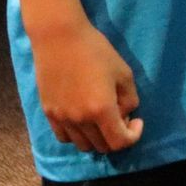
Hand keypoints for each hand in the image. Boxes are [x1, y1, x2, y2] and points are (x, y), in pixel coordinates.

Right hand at [32, 20, 144, 153]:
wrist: (59, 38)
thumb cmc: (95, 50)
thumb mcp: (123, 72)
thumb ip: (129, 99)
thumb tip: (125, 116)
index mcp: (101, 109)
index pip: (119, 142)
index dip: (133, 136)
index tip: (137, 121)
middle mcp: (80, 120)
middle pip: (102, 147)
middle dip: (116, 136)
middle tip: (120, 116)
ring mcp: (62, 118)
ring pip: (83, 145)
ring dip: (97, 138)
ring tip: (101, 117)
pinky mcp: (49, 113)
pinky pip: (64, 137)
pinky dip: (77, 135)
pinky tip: (83, 119)